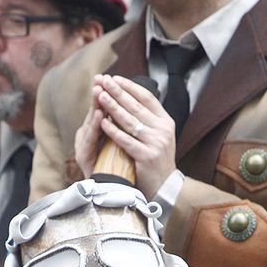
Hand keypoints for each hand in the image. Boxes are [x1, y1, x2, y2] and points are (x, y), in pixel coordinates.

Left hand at [90, 75, 177, 195]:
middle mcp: (163, 130)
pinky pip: (126, 140)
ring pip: (130, 121)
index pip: (147, 98)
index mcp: (166, 122)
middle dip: (118, 92)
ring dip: (113, 107)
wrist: (165, 187)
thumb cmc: (156, 161)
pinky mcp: (147, 156)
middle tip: (104, 81)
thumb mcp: (157, 136)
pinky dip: (113, 131)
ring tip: (100, 96)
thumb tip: (129, 99)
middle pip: (137, 106)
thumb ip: (147, 119)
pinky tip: (102, 122)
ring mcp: (156, 143)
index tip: (115, 78)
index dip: (130, 87)